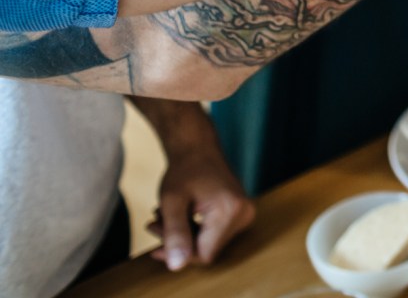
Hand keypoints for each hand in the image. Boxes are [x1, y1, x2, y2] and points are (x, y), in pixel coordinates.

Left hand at [147, 122, 253, 269]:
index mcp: (231, 210)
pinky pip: (215, 233)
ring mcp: (245, 214)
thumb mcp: (172, 202)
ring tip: (163, 216)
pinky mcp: (241, 213)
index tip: (157, 238)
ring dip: (184, 234)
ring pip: (209, 242)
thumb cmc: (184, 170)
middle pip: (206, 248)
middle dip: (178, 240)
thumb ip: (175, 234)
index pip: (203, 254)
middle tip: (155, 222)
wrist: (199, 147)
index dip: (178, 252)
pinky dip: (194, 228)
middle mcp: (245, 214)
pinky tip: (178, 215)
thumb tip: (176, 266)